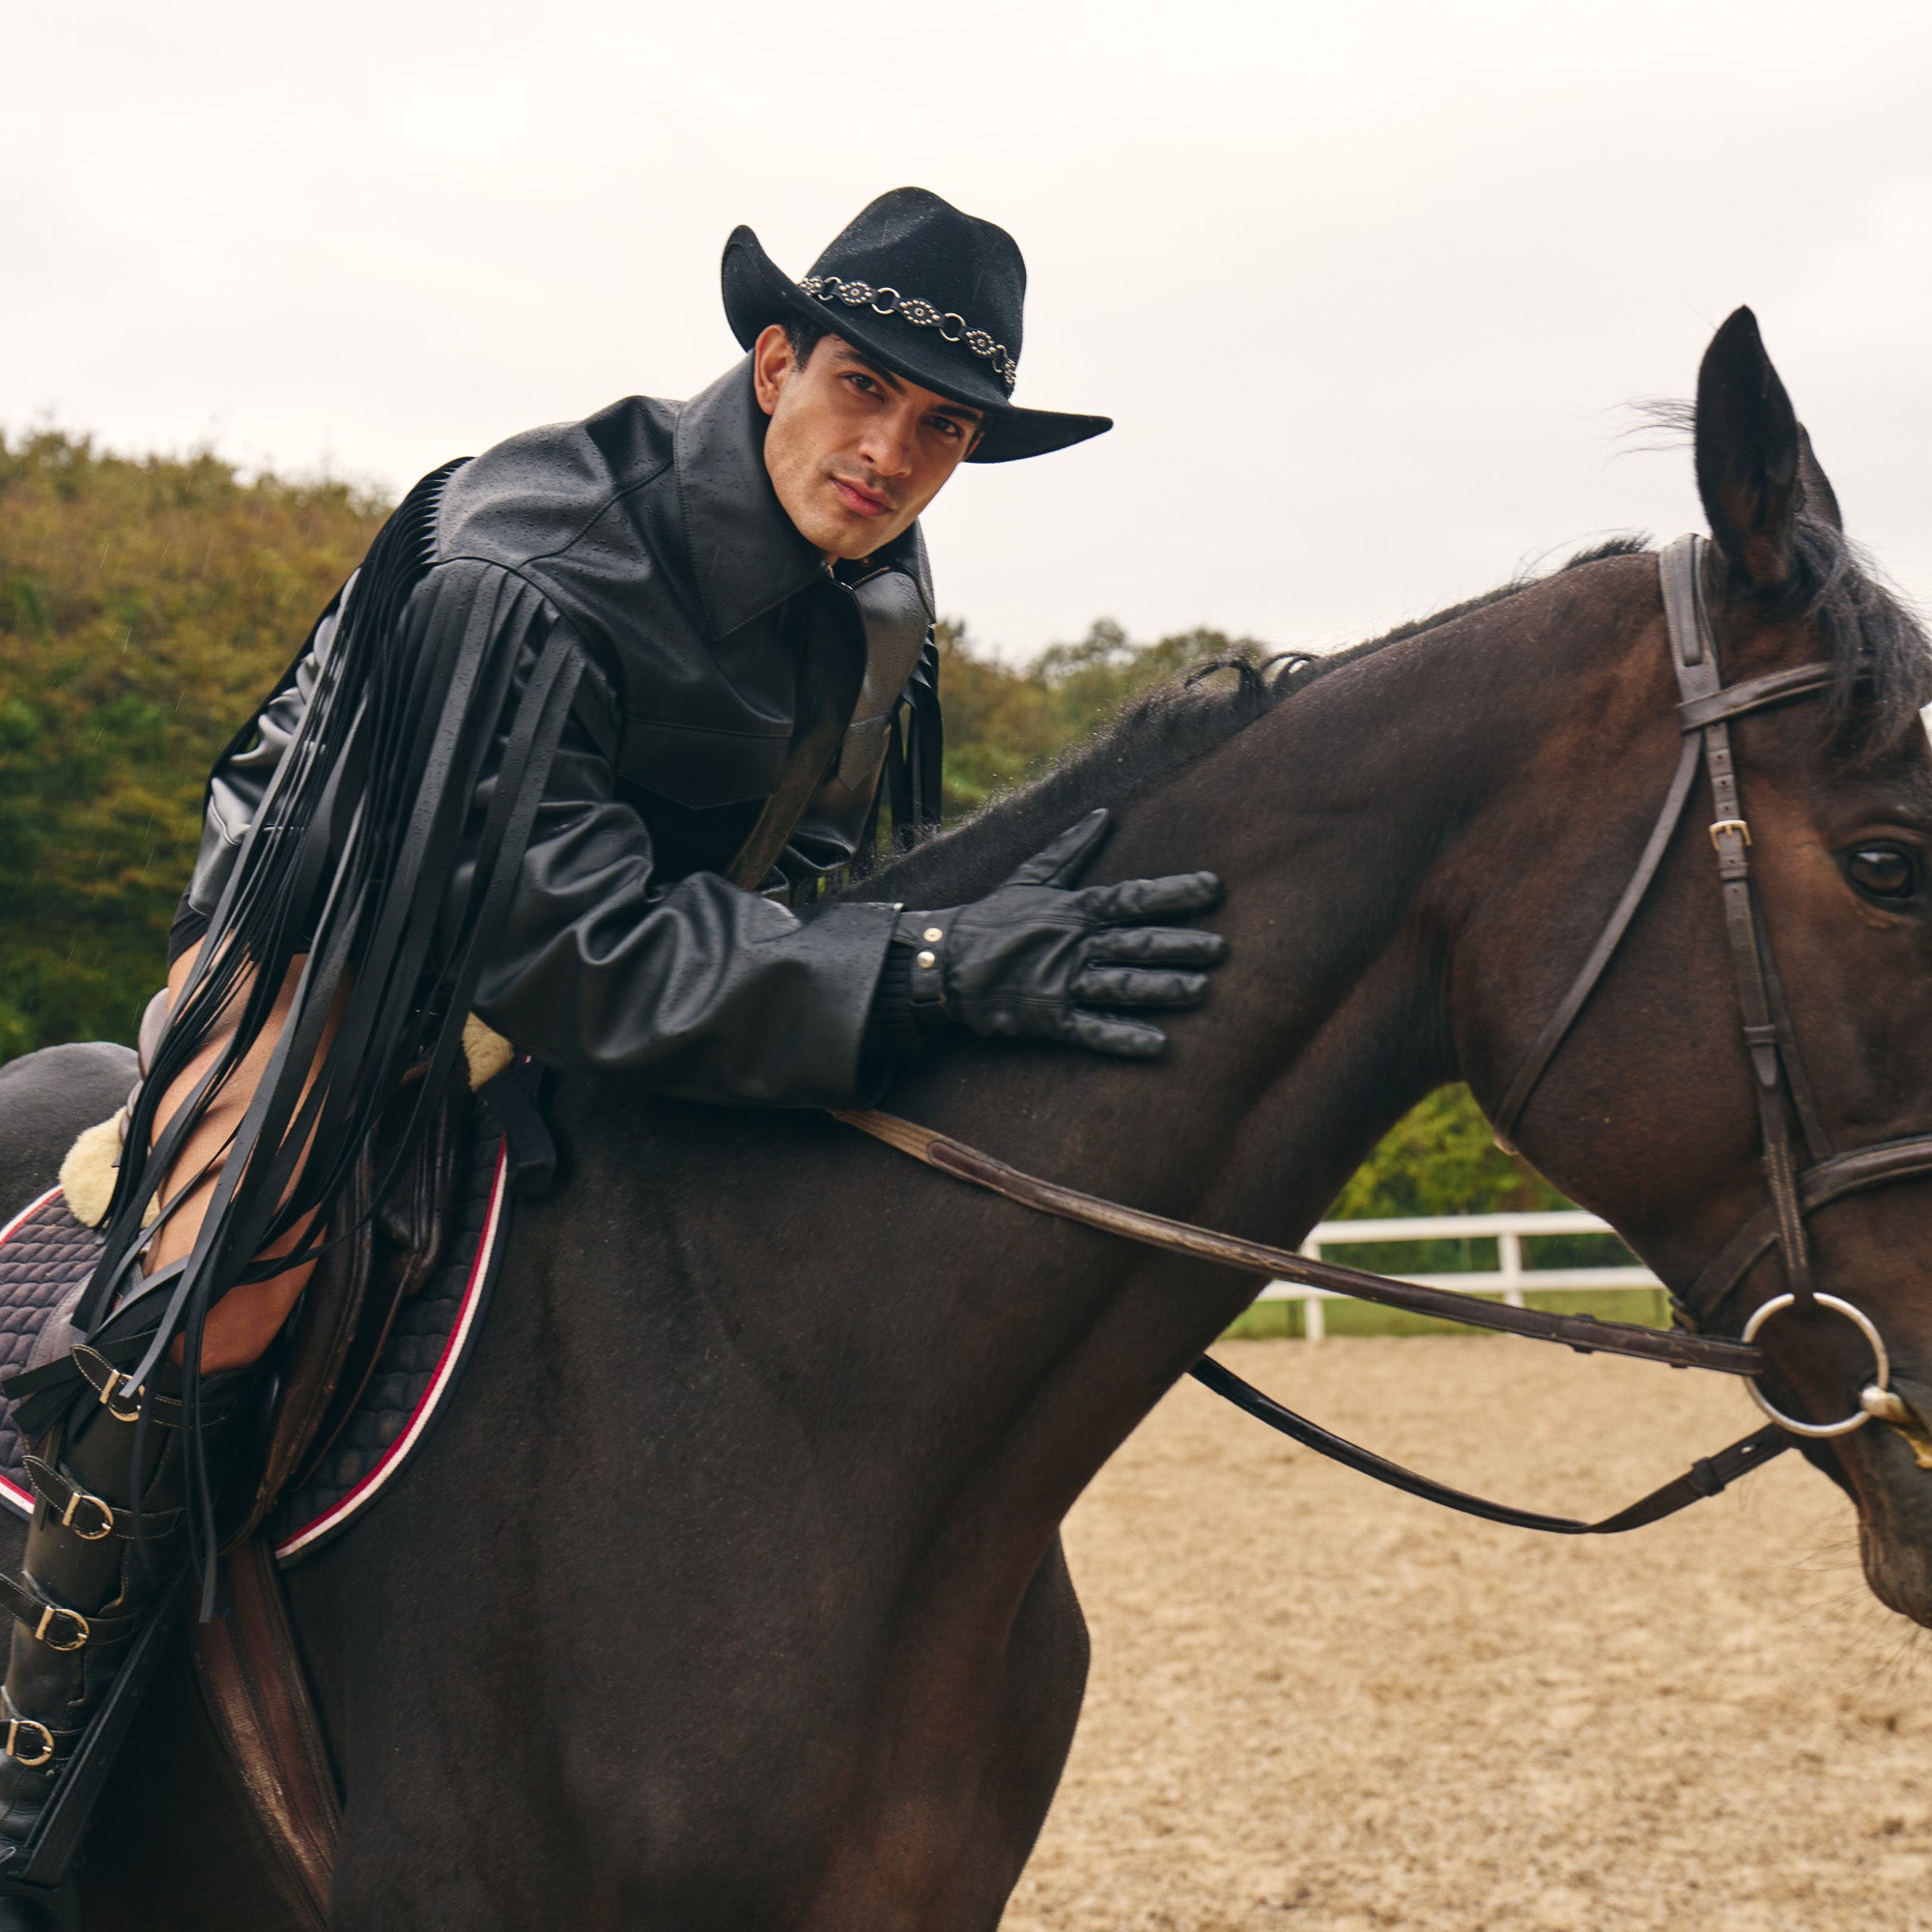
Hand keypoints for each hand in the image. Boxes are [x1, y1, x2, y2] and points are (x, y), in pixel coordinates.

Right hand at [900, 808, 1226, 1058]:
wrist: (944, 962)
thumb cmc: (994, 918)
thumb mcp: (1031, 876)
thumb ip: (1071, 849)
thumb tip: (1104, 814)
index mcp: (1076, 909)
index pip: (1134, 897)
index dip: (1175, 892)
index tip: (1214, 887)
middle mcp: (1076, 944)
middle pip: (1137, 943)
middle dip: (1181, 945)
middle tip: (1221, 949)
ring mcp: (1063, 982)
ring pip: (1122, 985)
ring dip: (1162, 988)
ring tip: (1199, 991)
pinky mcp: (1050, 1017)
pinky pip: (1092, 1030)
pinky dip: (1123, 1038)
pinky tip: (1158, 1046)